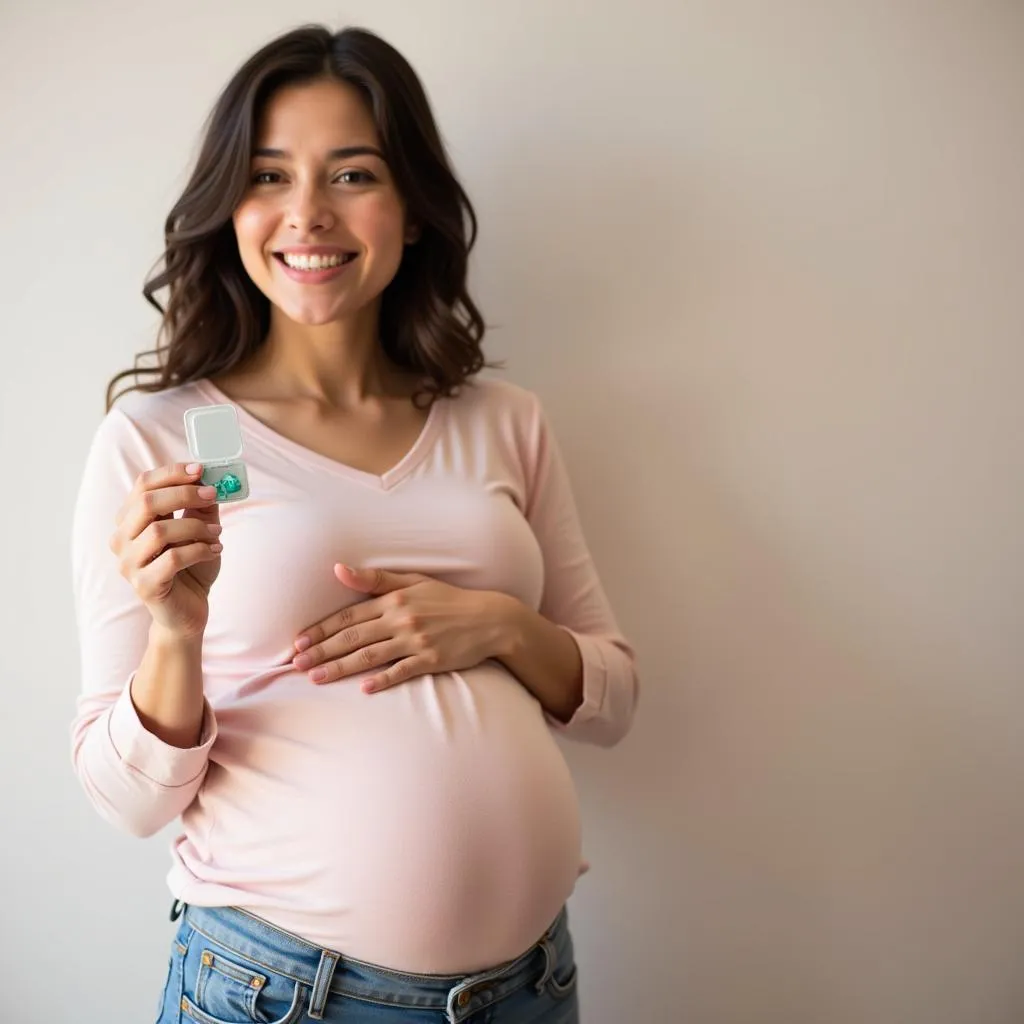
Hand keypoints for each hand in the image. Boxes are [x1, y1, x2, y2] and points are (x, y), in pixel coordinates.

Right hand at [109, 462, 222, 639]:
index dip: (171, 473)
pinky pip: (172, 559)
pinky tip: (214, 551)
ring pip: (159, 532)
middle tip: (213, 495)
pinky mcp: (144, 586)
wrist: (188, 610)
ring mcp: (129, 564)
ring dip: (196, 527)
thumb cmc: (191, 566)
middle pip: (147, 504)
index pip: (142, 485)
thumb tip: (211, 479)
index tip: (200, 470)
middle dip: (184, 494)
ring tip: (217, 534)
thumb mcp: (199, 529)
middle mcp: (122, 540)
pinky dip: (199, 550)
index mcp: (130, 521)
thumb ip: (201, 505)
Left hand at [292, 565, 512, 691]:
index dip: (321, 629)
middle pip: (353, 638)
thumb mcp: (414, 581)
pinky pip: (401, 671)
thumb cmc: (448, 599)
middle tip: (296, 664)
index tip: (298, 641)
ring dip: (340, 668)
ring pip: (370, 656)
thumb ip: (375, 579)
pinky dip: (382, 679)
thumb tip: (338, 569)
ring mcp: (416, 641)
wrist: (490, 619)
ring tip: (315, 678)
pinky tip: (363, 688)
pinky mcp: (431, 660)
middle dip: (321, 651)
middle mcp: (401, 619)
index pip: (349, 616)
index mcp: (394, 600)